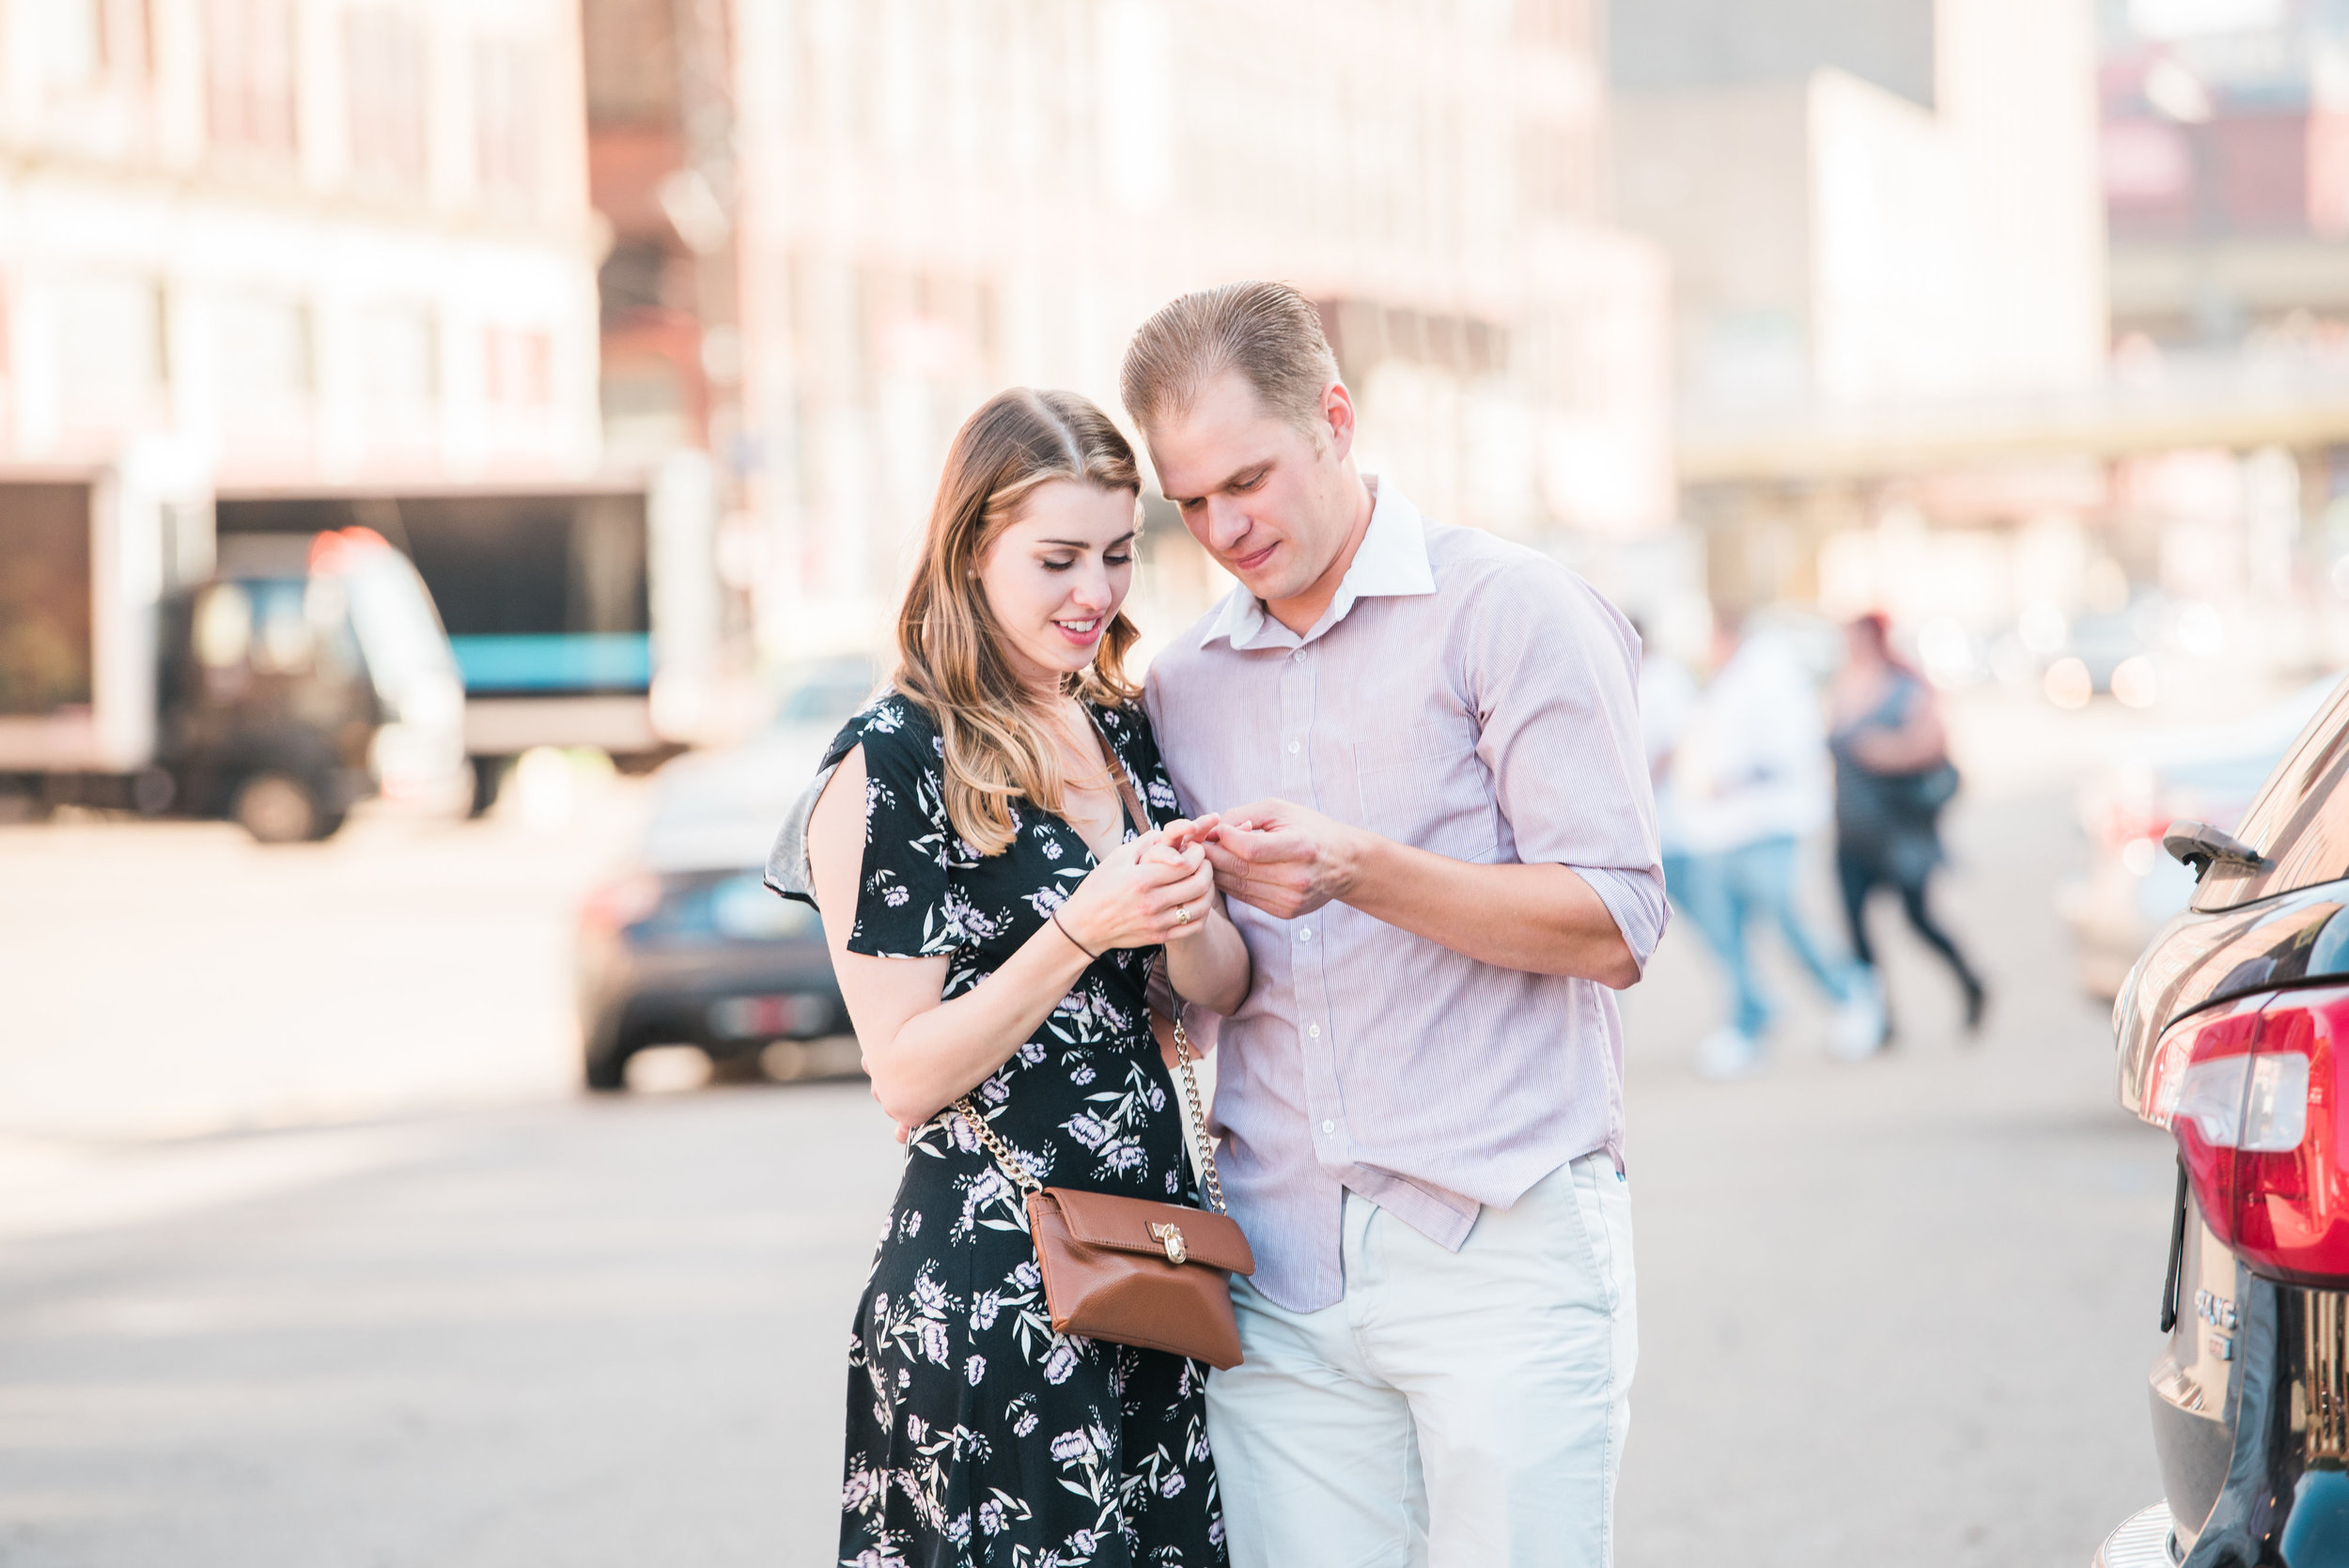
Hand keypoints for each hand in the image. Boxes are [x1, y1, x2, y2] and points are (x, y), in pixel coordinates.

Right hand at [1058, 830, 1215, 952]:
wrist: (1084, 925)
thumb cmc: (1099, 886)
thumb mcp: (1117, 857)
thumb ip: (1146, 842)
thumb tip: (1171, 831)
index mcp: (1140, 879)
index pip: (1186, 864)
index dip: (1198, 853)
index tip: (1196, 849)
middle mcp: (1151, 902)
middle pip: (1198, 884)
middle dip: (1208, 868)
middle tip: (1204, 863)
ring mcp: (1156, 922)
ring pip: (1201, 906)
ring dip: (1209, 891)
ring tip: (1203, 881)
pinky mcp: (1159, 937)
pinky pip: (1194, 927)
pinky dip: (1203, 913)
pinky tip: (1197, 902)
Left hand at [1204, 798, 1365, 919]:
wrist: (1343, 863)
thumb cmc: (1310, 829)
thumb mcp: (1281, 810)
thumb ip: (1244, 815)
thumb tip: (1213, 831)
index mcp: (1301, 847)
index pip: (1249, 849)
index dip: (1225, 838)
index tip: (1216, 829)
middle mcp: (1296, 877)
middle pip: (1239, 869)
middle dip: (1213, 854)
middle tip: (1200, 843)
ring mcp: (1291, 899)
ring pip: (1237, 886)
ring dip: (1217, 870)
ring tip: (1210, 855)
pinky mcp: (1285, 911)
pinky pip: (1245, 897)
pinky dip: (1230, 883)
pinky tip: (1227, 870)